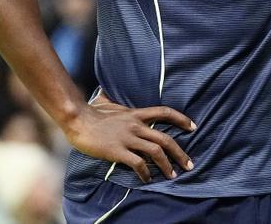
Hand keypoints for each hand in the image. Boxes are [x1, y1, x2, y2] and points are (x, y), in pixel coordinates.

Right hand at [63, 89, 195, 183]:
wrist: (77, 119)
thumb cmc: (90, 111)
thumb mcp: (107, 101)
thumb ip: (112, 99)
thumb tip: (106, 92)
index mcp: (136, 113)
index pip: (164, 112)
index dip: (181, 119)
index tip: (193, 127)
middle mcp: (136, 125)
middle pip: (165, 139)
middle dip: (180, 153)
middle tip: (189, 164)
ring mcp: (127, 138)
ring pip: (156, 152)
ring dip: (167, 165)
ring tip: (173, 175)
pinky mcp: (118, 151)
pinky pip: (138, 164)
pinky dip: (146, 173)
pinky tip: (148, 179)